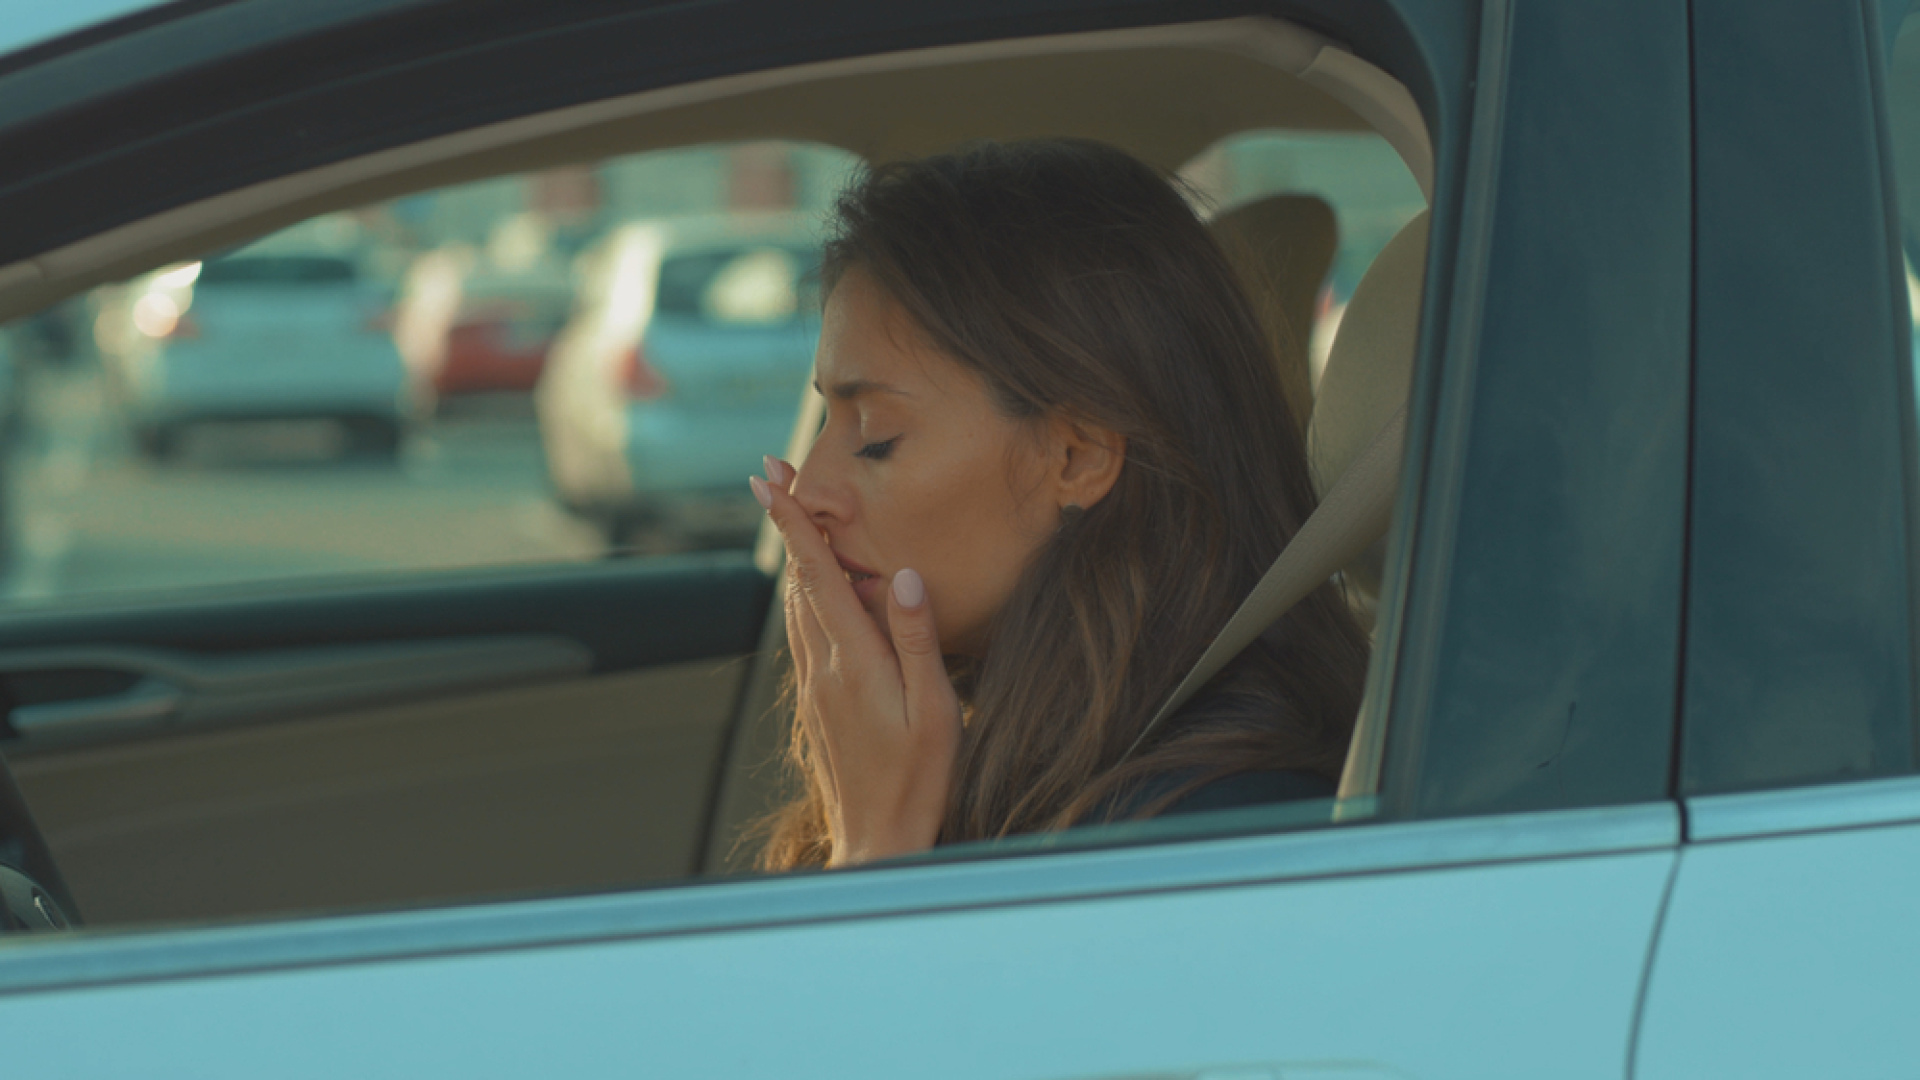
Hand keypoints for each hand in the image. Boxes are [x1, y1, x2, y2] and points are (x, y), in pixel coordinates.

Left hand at [753, 459, 961, 866]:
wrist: (878, 841)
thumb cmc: (919, 779)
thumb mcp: (932, 708)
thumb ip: (915, 638)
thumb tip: (901, 575)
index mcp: (852, 661)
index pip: (818, 576)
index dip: (794, 523)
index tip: (770, 479)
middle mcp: (822, 668)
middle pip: (798, 581)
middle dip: (787, 524)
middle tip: (773, 473)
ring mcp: (814, 687)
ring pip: (796, 606)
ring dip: (793, 556)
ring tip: (789, 514)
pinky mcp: (816, 704)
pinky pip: (803, 634)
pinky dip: (803, 595)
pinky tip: (811, 589)